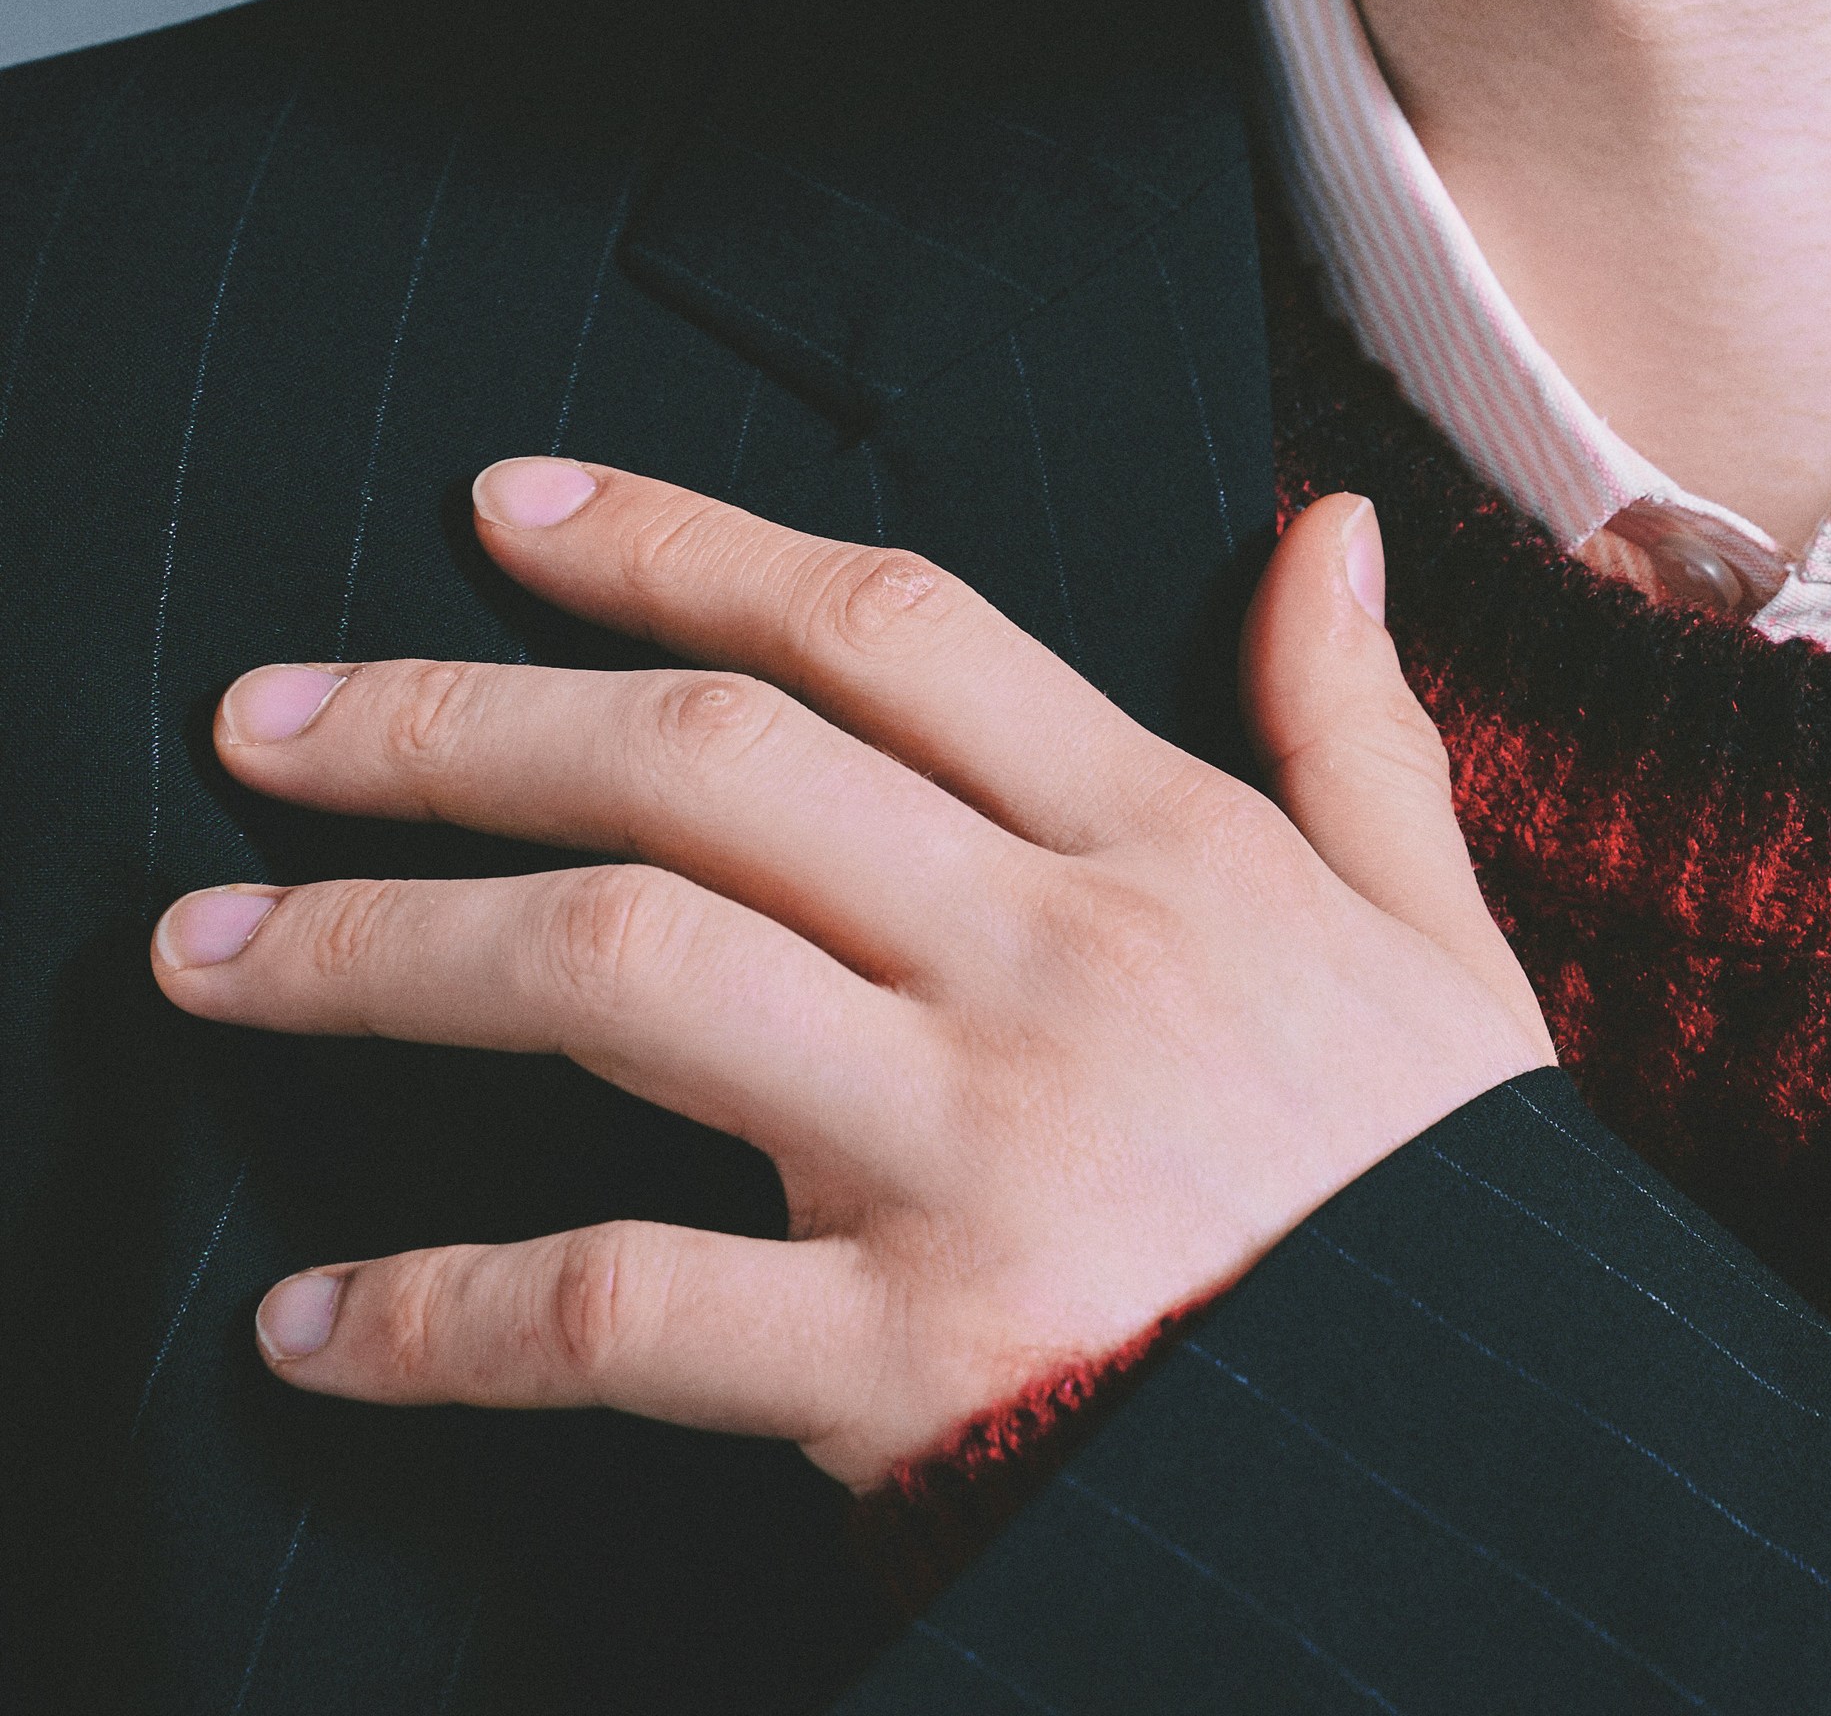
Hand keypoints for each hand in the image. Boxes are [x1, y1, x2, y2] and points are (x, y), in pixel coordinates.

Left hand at [149, 461, 1551, 1485]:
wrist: (1484, 1460)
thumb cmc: (1440, 1198)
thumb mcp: (1437, 932)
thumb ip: (1355, 722)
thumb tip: (1324, 522)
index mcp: (1155, 842)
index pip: (878, 630)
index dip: (677, 545)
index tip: (505, 508)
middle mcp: (1039, 958)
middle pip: (701, 766)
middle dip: (452, 725)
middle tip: (261, 723)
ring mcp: (967, 1150)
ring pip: (625, 975)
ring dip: (381, 952)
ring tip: (208, 951)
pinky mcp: (912, 1360)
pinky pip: (618, 1305)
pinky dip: (439, 1313)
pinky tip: (311, 1325)